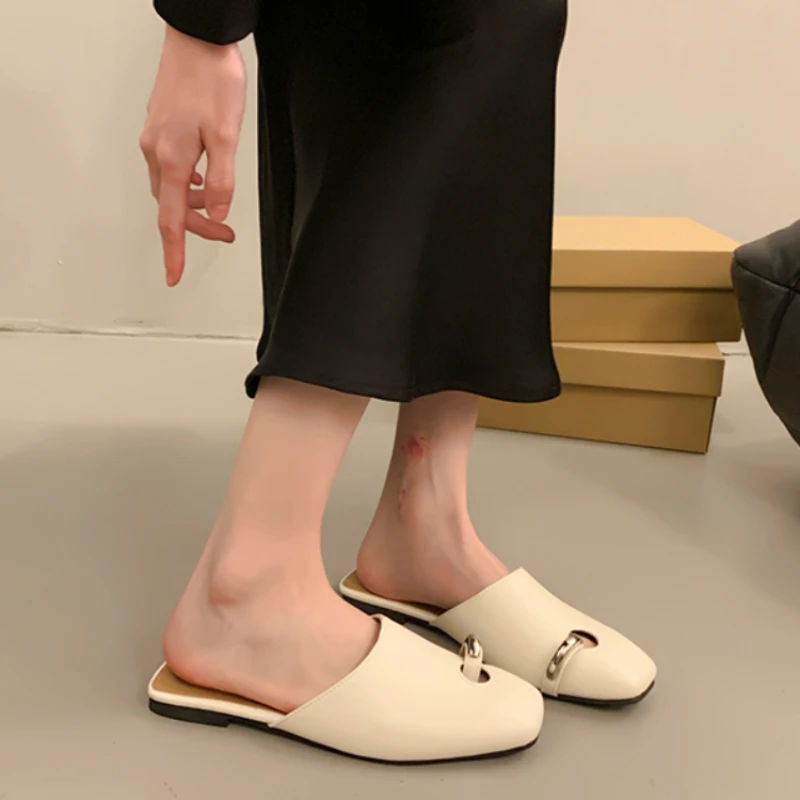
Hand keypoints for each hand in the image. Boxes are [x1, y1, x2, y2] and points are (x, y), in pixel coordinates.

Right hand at [140, 26, 246, 286]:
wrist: (197, 40)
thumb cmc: (213, 82)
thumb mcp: (228, 136)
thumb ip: (223, 180)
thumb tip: (219, 213)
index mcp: (173, 160)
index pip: (171, 220)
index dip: (174, 252)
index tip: (173, 277)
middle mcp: (156, 153)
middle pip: (172, 208)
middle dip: (198, 227)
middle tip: (227, 236)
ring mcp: (154, 140)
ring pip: (171, 189)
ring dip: (194, 206)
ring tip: (221, 210)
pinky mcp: (159, 129)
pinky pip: (170, 170)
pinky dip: (188, 185)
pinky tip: (205, 181)